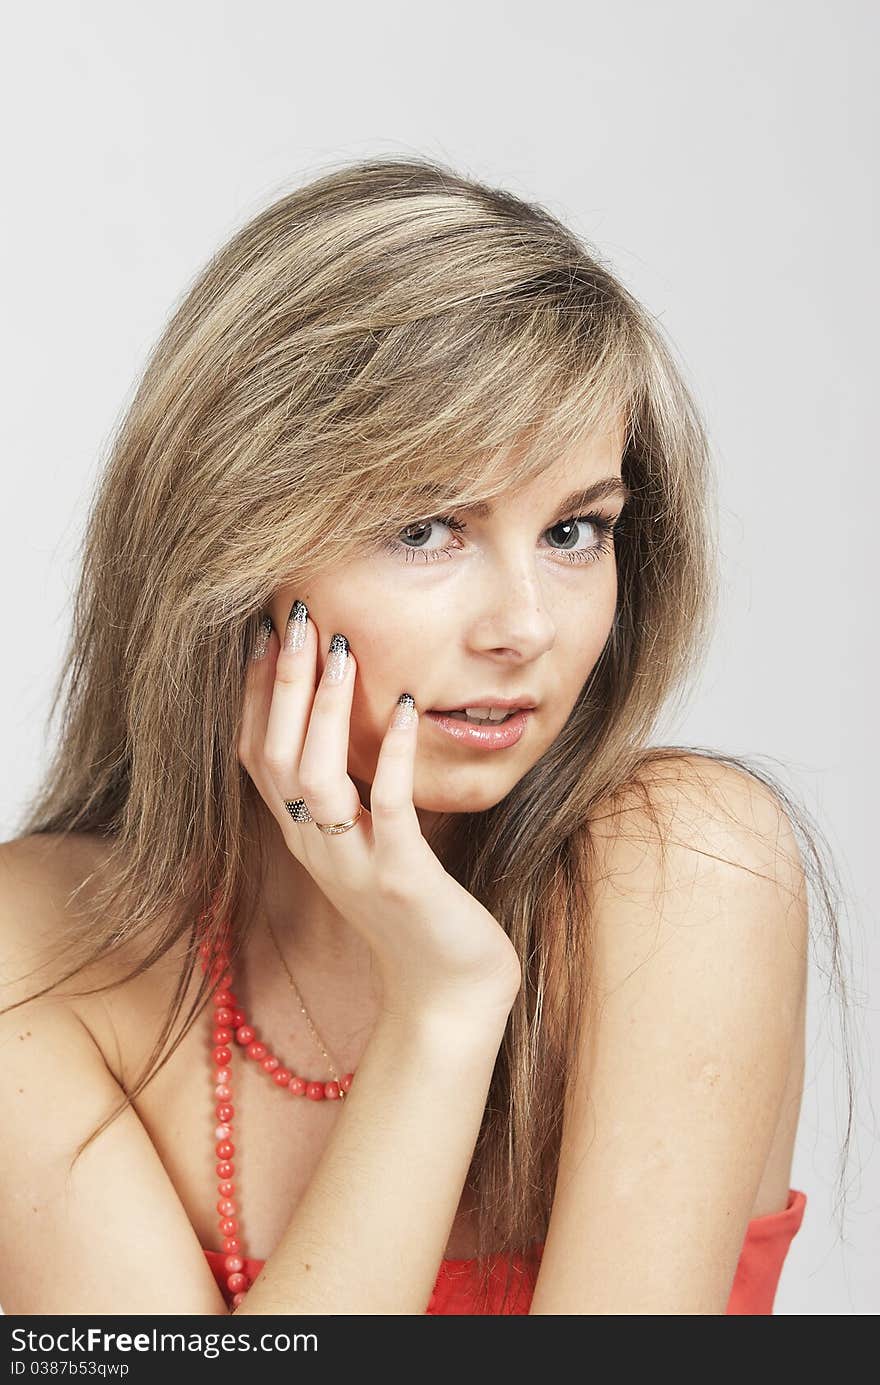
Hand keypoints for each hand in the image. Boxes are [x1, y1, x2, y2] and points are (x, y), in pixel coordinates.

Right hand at [237, 606, 522, 1019]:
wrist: (448, 994)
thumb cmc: (415, 910)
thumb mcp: (368, 843)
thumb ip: (351, 792)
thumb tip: (352, 719)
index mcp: (302, 836)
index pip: (255, 754)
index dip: (254, 692)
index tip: (264, 629)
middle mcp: (313, 848)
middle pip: (274, 755)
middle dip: (283, 682)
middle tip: (296, 615)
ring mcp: (354, 866)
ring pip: (315, 779)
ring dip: (325, 710)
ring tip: (342, 650)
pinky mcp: (404, 879)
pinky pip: (388, 810)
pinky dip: (392, 756)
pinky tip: (404, 708)